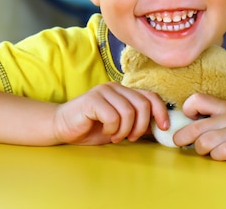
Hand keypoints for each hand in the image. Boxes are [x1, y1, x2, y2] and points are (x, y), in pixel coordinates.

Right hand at [52, 82, 168, 144]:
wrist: (62, 127)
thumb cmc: (91, 128)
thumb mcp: (120, 127)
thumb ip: (137, 123)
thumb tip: (160, 126)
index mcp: (124, 91)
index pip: (151, 96)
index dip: (161, 112)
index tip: (163, 127)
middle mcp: (115, 87)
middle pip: (143, 104)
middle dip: (142, 126)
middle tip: (131, 137)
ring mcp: (104, 91)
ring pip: (129, 111)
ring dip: (125, 130)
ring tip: (116, 136)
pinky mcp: (92, 99)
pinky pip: (113, 116)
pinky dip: (113, 129)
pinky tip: (107, 132)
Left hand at [172, 93, 225, 160]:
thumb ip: (221, 115)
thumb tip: (202, 124)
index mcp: (225, 107)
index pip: (197, 100)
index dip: (188, 109)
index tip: (189, 118)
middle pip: (194, 127)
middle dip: (181, 137)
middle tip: (181, 143)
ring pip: (204, 142)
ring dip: (200, 149)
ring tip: (206, 151)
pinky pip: (224, 152)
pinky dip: (218, 156)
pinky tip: (222, 155)